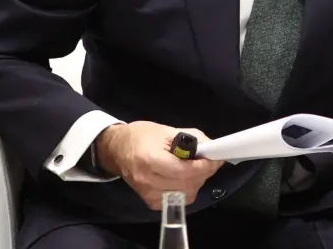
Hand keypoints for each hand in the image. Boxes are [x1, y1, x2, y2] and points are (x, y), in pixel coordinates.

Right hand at [95, 122, 223, 209]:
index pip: (183, 170)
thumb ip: (193, 139)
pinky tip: (185, 178)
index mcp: (150, 159)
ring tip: (196, 168)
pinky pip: (177, 201)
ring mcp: (147, 193)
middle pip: (186, 184)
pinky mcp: (150, 202)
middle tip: (209, 162)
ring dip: (197, 182)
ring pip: (185, 195)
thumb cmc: (142, 136)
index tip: (216, 159)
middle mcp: (147, 180)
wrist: (117, 149)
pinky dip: (187, 190)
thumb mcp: (168, 130)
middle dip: (204, 173)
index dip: (203, 166)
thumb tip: (212, 149)